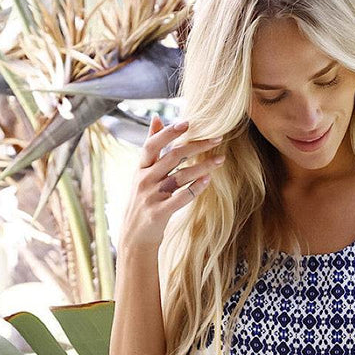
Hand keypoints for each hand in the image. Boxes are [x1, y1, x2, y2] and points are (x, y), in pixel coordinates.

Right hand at [117, 114, 225, 253]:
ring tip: (220, 160)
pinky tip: (208, 180)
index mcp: (140, 168)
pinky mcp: (160, 212)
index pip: (152, 145)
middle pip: (172, 157)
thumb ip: (151, 148)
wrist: (134, 236)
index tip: (188, 123)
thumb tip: (157, 117)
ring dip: (202, 166)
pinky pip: (181, 197)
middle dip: (197, 146)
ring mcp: (151, 197)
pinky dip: (196, 188)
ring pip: (180, 176)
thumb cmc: (142, 201)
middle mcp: (144, 180)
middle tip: (217, 139)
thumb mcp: (141, 173)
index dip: (169, 133)